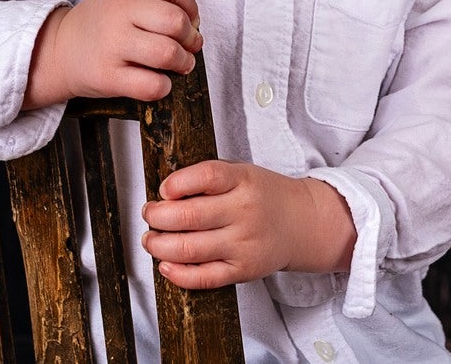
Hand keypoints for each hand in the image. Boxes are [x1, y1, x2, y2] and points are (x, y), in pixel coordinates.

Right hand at [24, 0, 201, 109]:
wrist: (59, 50)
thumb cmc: (103, 21)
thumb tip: (194, 2)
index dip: (191, 3)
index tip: (187, 17)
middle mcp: (119, 10)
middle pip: (177, 21)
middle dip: (192, 37)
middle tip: (188, 46)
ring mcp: (112, 43)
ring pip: (168, 53)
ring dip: (184, 62)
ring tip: (179, 64)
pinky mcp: (107, 76)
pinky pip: (151, 85)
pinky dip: (164, 87)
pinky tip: (159, 82)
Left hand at [141, 160, 355, 287]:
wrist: (301, 223)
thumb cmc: (263, 196)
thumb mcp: (241, 173)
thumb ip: (207, 178)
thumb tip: (164, 194)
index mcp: (243, 181)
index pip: (206, 177)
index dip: (177, 183)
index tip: (164, 189)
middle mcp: (244, 212)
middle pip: (189, 216)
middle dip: (157, 216)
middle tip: (149, 214)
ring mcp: (243, 244)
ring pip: (189, 249)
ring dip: (159, 245)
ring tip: (151, 239)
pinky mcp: (242, 270)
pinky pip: (203, 277)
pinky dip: (178, 274)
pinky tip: (166, 264)